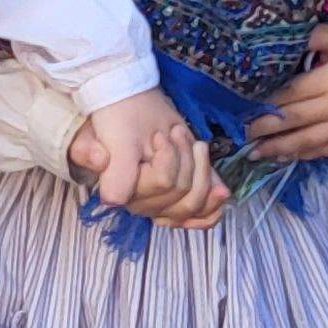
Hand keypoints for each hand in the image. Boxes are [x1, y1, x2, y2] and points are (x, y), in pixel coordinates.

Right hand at [67, 90, 229, 228]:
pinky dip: (212, 208)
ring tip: (195, 145)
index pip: (164, 182)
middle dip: (186, 157)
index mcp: (123, 191)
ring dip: (202, 170)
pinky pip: (198, 218)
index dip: (170, 156)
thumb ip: (108, 166)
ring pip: (193, 203)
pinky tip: (220, 193)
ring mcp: (160, 206)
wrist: (130, 108)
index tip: (161, 135)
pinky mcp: (176, 203)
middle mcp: (140, 204)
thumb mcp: (114, 136)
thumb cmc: (120, 119)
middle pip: (181, 192)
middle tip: (176, 132)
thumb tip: (111, 199)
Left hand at [246, 25, 327, 162]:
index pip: (290, 95)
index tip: (242, 110)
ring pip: (305, 142)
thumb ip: (310, 39)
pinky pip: (322, 151)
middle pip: (292, 121)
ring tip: (253, 153)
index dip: (264, 104)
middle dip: (263, 129)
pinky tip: (282, 156)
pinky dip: (301, 154)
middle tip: (239, 135)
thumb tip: (278, 43)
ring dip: (277, 149)